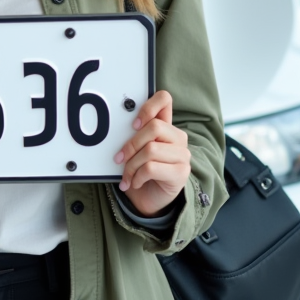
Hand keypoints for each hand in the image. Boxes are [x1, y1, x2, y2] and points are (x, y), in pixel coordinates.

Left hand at [114, 91, 190, 217]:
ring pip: (150, 149)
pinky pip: (152, 168)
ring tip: (127, 176)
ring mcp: (182, 155)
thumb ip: (134, 136)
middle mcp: (178, 137)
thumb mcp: (136, 151)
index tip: (132, 124)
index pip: (164, 99)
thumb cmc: (141, 172)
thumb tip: (116, 127)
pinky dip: (137, 176)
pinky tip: (135, 182)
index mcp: (166, 126)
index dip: (148, 107)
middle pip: (154, 127)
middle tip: (119, 159)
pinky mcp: (181, 172)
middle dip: (131, 144)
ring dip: (131, 165)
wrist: (150, 200)